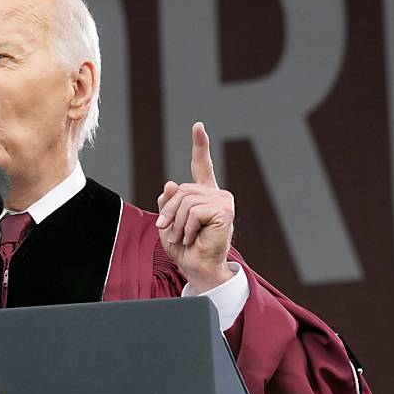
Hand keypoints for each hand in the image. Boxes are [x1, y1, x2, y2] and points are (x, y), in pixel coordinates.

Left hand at [156, 122, 234, 291]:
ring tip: (182, 237)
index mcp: (204, 194)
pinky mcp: (225, 211)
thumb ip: (168, 202)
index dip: (200, 146)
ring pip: (185, 201)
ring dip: (177, 223)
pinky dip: (186, 227)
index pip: (201, 166)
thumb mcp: (169, 222)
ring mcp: (223, 201)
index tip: (198, 126)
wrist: (198, 267)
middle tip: (169, 230)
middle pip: (181, 190)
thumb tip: (171, 183)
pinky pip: (193, 211)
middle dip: (168, 212)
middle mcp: (216, 194)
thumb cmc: (184, 247)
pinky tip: (193, 238)